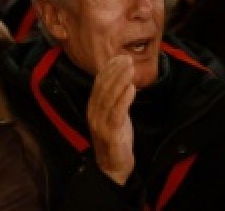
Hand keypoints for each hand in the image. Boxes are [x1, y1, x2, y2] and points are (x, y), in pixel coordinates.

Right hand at [87, 55, 135, 185]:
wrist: (113, 168)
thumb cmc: (115, 138)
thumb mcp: (113, 114)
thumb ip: (115, 98)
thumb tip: (122, 77)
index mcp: (93, 106)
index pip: (99, 82)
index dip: (109, 69)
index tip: (120, 57)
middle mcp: (93, 113)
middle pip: (103, 87)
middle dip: (115, 71)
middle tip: (127, 58)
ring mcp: (100, 123)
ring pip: (109, 97)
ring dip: (120, 80)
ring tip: (130, 68)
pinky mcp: (109, 134)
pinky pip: (116, 113)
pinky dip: (124, 99)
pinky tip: (131, 89)